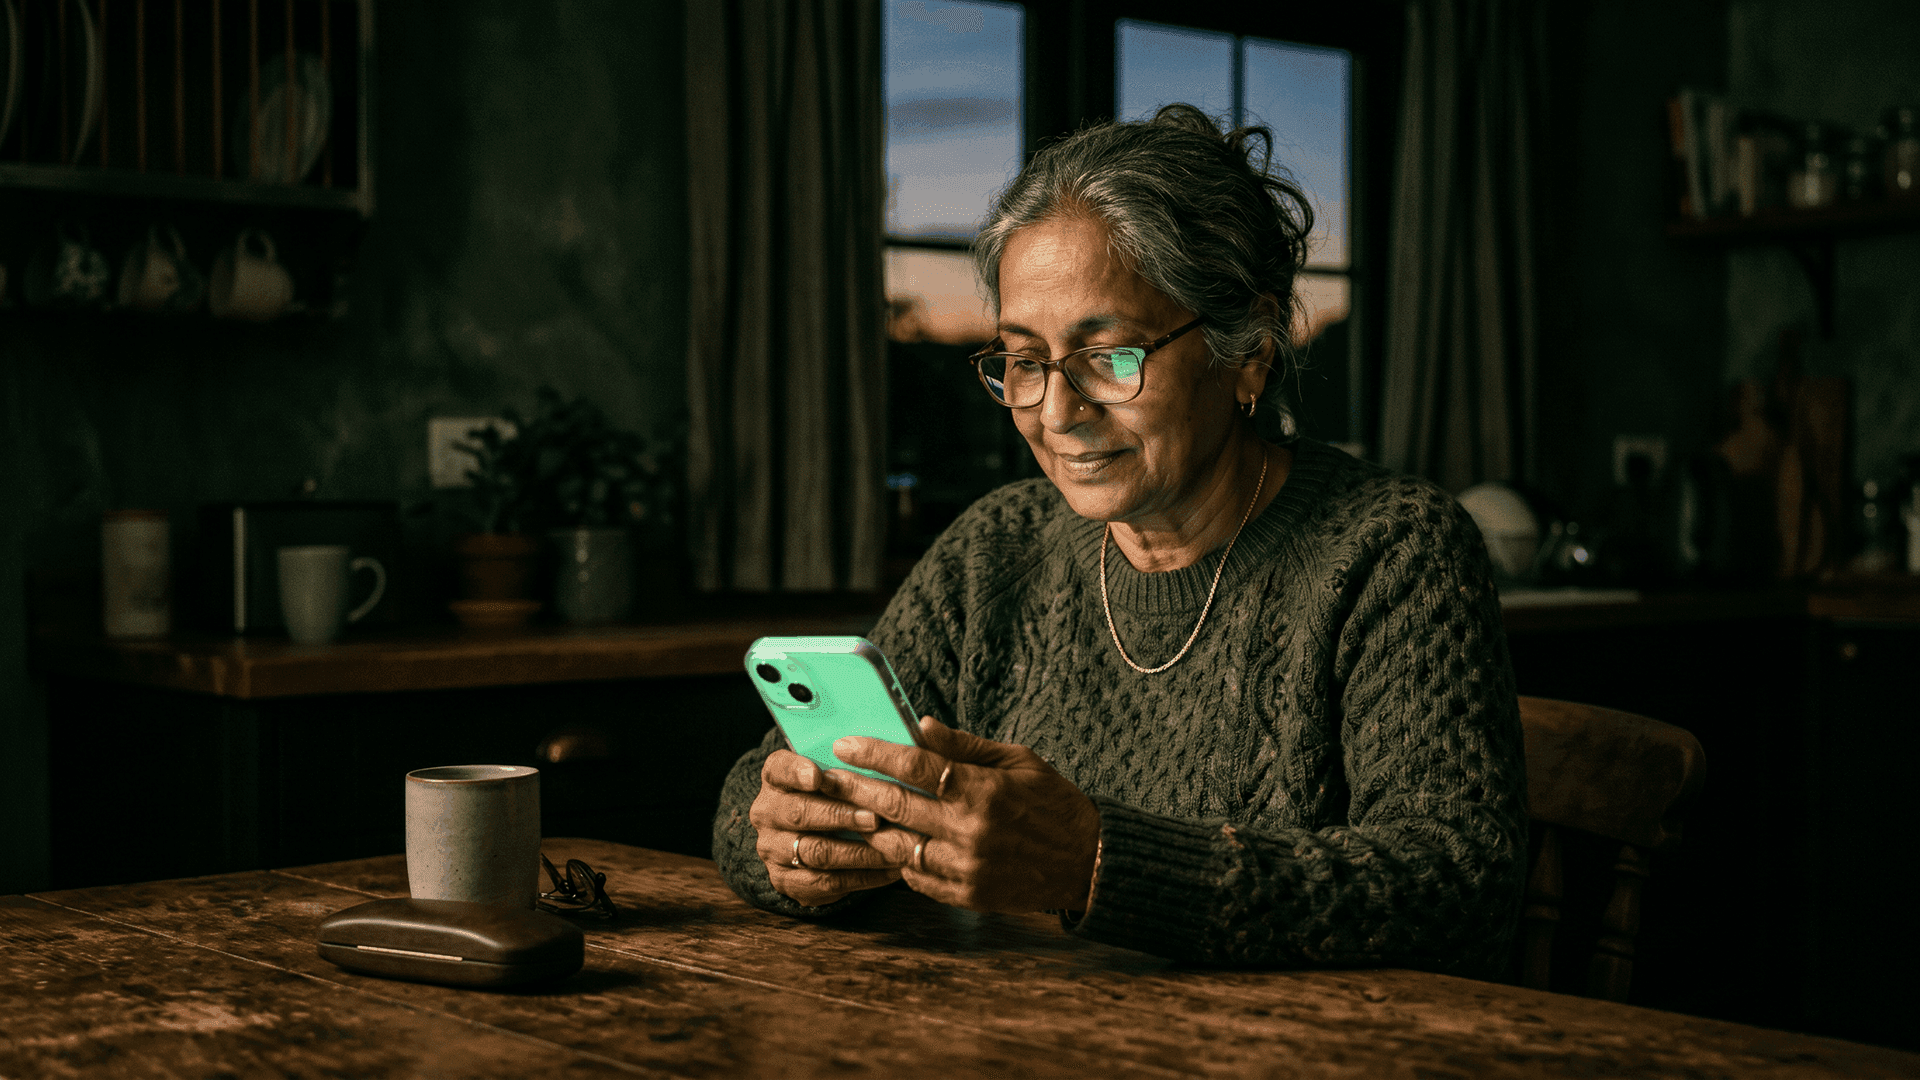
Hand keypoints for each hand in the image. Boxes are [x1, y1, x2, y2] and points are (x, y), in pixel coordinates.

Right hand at [749, 749, 901, 906]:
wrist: (808, 838)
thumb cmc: (838, 795)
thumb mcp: (842, 770)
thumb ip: (866, 756)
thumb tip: (923, 729)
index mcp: (776, 777)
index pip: (779, 768)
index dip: (796, 771)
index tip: (817, 775)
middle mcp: (767, 811)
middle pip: (798, 812)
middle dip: (839, 815)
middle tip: (875, 817)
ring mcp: (773, 848)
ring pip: (814, 851)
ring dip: (856, 851)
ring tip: (891, 848)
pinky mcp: (786, 880)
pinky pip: (825, 882)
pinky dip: (861, 877)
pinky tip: (889, 870)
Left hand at [829, 717, 1100, 913]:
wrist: (1086, 863)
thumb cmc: (1053, 803)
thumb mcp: (1017, 761)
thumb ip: (964, 746)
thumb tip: (919, 725)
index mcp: (983, 791)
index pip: (914, 766)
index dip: (874, 753)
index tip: (845, 744)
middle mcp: (970, 831)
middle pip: (894, 806)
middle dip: (853, 788)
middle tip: (826, 776)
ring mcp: (966, 868)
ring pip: (896, 846)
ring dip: (868, 828)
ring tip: (847, 811)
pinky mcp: (966, 896)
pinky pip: (915, 877)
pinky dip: (898, 859)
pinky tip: (887, 842)